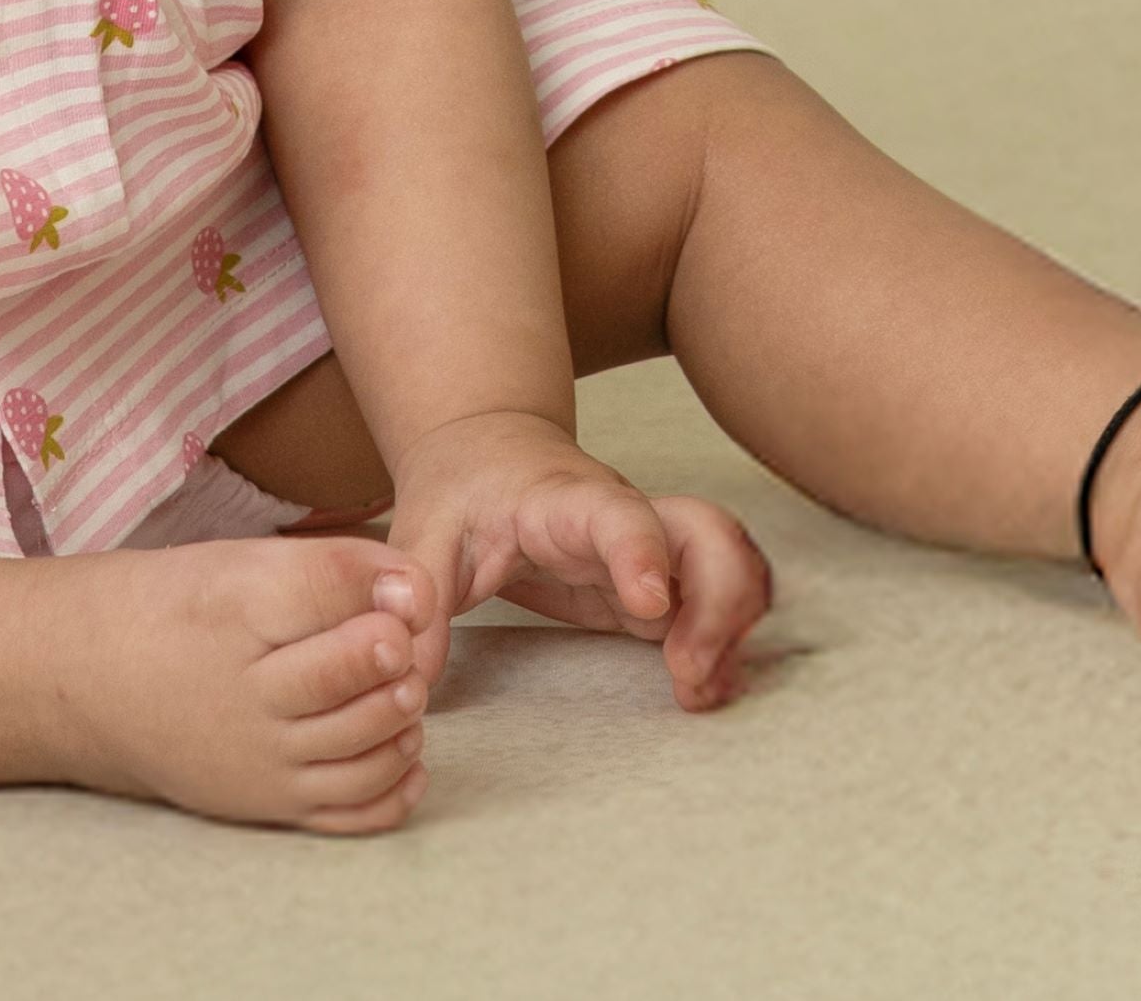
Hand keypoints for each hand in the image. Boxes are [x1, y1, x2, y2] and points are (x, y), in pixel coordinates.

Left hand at [381, 406, 773, 711]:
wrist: (488, 449)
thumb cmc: (461, 487)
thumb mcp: (423, 534)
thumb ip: (417, 599)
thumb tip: (407, 678)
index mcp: (567, 501)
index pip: (621, 515)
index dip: (643, 554)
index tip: (649, 606)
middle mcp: (627, 518)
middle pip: (709, 537)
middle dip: (719, 603)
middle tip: (690, 673)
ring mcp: (652, 549)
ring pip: (730, 566)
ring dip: (733, 626)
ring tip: (703, 691)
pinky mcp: (658, 584)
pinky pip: (716, 601)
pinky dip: (727, 643)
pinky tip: (704, 689)